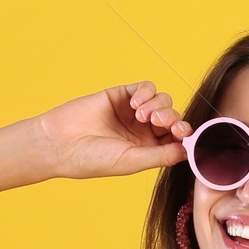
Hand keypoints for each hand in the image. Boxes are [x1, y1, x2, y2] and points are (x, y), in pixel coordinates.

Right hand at [35, 81, 191, 180]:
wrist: (59, 143)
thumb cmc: (92, 159)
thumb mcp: (131, 161)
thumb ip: (161, 155)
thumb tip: (188, 151)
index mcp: (148, 150)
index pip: (176, 140)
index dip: (184, 135)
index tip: (182, 134)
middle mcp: (144, 131)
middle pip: (173, 118)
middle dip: (172, 119)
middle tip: (160, 123)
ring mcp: (133, 112)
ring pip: (162, 101)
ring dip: (159, 106)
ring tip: (141, 115)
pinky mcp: (121, 95)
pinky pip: (146, 87)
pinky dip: (146, 93)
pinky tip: (135, 104)